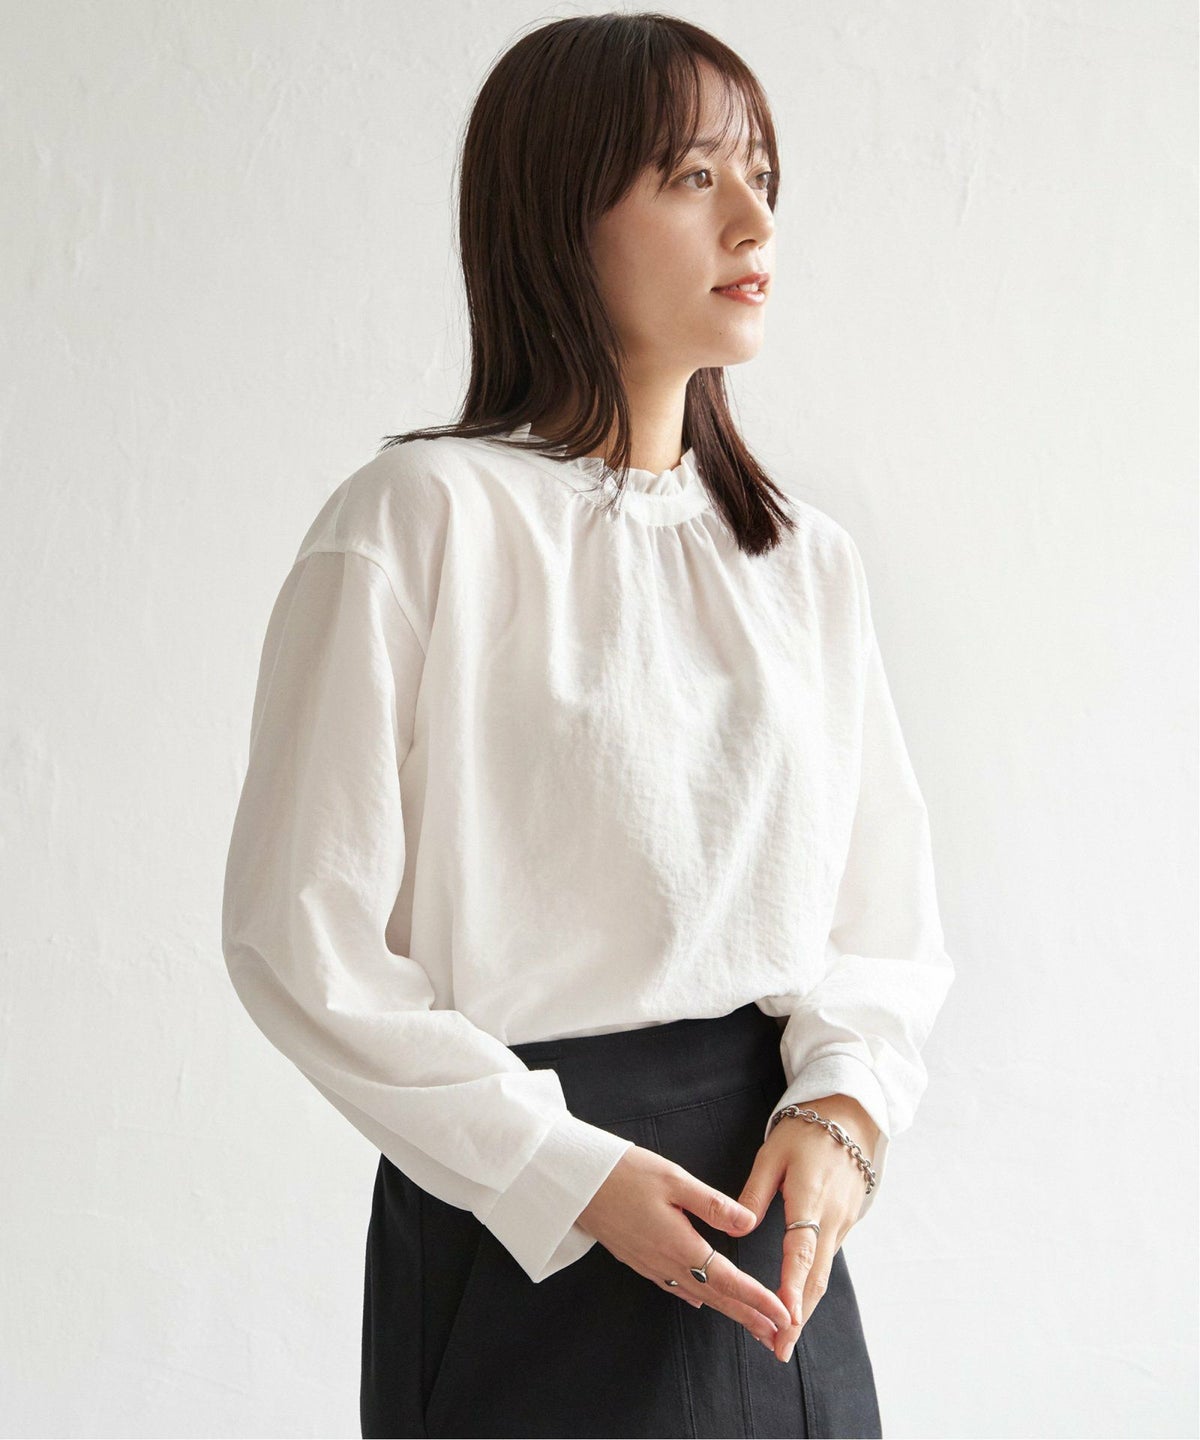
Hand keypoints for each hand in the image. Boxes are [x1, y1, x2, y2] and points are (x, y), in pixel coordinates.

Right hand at [577, 1144, 793, 1353]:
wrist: (576, 1183)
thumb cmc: (625, 1174)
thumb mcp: (673, 1179)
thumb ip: (712, 1203)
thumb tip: (748, 1224)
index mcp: (680, 1245)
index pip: (728, 1279)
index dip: (758, 1299)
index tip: (784, 1315)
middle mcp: (666, 1263)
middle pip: (716, 1296)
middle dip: (749, 1317)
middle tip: (778, 1337)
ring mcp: (650, 1265)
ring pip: (698, 1295)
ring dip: (728, 1311)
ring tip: (753, 1325)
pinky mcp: (638, 1260)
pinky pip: (675, 1287)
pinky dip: (698, 1297)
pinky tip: (704, 1301)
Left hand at [736, 1093, 877, 1363]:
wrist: (850, 1116)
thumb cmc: (805, 1131)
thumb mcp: (772, 1154)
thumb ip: (755, 1192)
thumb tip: (739, 1226)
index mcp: (809, 1198)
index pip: (801, 1251)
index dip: (792, 1287)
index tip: (785, 1319)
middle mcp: (831, 1217)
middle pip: (816, 1277)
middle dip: (798, 1316)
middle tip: (779, 1349)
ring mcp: (842, 1222)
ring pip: (823, 1273)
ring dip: (805, 1306)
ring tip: (783, 1337)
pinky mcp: (845, 1222)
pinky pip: (828, 1260)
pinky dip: (813, 1286)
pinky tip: (798, 1303)